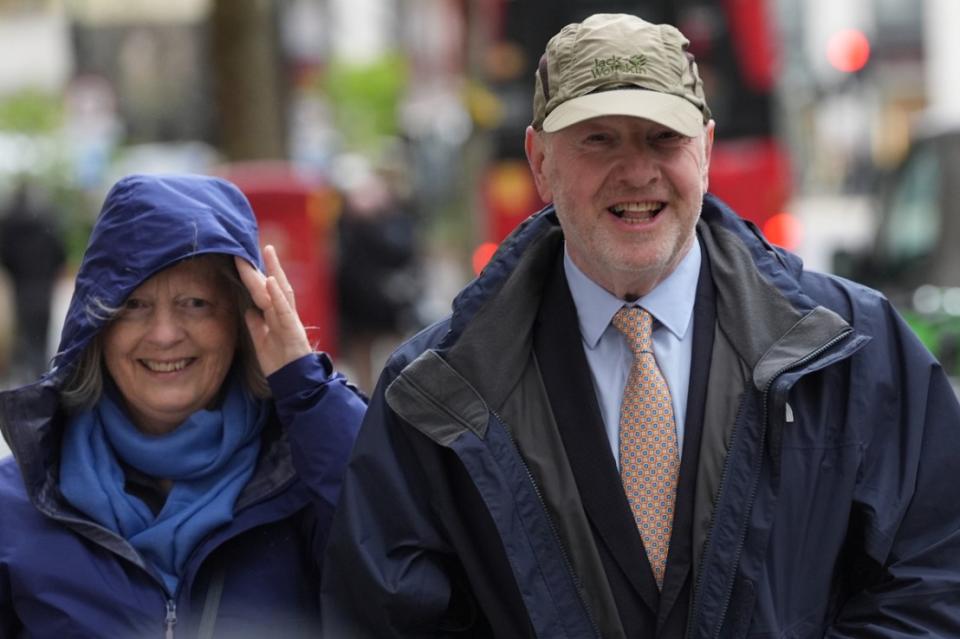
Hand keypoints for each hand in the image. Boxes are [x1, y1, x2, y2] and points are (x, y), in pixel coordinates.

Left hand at [236, 245, 311, 375]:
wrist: (294, 382)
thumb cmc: (280, 364)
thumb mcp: (262, 342)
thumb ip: (256, 326)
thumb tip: (248, 311)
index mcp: (277, 316)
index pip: (265, 291)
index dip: (255, 274)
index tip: (243, 258)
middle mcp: (285, 314)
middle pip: (274, 284)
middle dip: (264, 265)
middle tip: (254, 245)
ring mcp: (290, 319)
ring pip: (281, 291)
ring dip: (274, 270)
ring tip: (267, 251)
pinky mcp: (292, 329)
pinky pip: (284, 309)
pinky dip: (277, 294)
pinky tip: (270, 280)